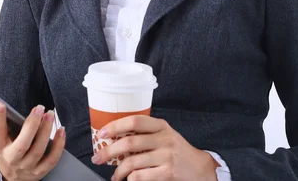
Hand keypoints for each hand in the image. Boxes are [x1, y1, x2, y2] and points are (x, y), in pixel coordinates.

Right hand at [0, 102, 65, 180]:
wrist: (11, 177)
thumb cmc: (5, 150)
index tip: (0, 104)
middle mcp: (12, 159)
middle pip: (22, 145)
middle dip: (31, 125)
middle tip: (39, 108)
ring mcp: (27, 166)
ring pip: (38, 150)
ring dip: (46, 131)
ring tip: (50, 114)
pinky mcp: (40, 171)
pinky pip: (52, 159)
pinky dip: (58, 145)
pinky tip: (61, 130)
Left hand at [91, 115, 218, 180]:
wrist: (199, 168)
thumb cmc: (177, 150)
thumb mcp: (165, 135)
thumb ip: (146, 134)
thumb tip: (114, 137)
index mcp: (161, 126)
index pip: (135, 121)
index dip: (115, 126)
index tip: (102, 133)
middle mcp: (164, 139)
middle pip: (129, 143)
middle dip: (109, 151)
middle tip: (98, 157)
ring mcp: (167, 156)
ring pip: (132, 162)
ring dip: (118, 171)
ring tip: (114, 175)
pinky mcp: (168, 173)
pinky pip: (140, 176)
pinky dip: (130, 179)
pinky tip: (128, 180)